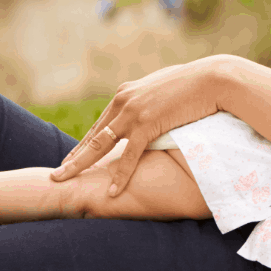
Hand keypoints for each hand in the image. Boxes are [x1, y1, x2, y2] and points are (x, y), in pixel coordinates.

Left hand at [50, 55, 234, 196]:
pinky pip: (130, 155)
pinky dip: (120, 175)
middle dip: (73, 157)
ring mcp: (133, 112)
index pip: (100, 124)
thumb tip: (151, 109)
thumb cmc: (195, 83)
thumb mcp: (164, 89)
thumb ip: (151, 100)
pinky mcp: (147, 124)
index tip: (71, 158)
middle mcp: (123, 101)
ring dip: (79, 165)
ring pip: (100, 145)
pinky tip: (111, 192)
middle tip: (56, 174)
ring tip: (62, 181)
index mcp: (126, 94)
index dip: (84, 144)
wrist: (213, 78)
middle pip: (93, 136)